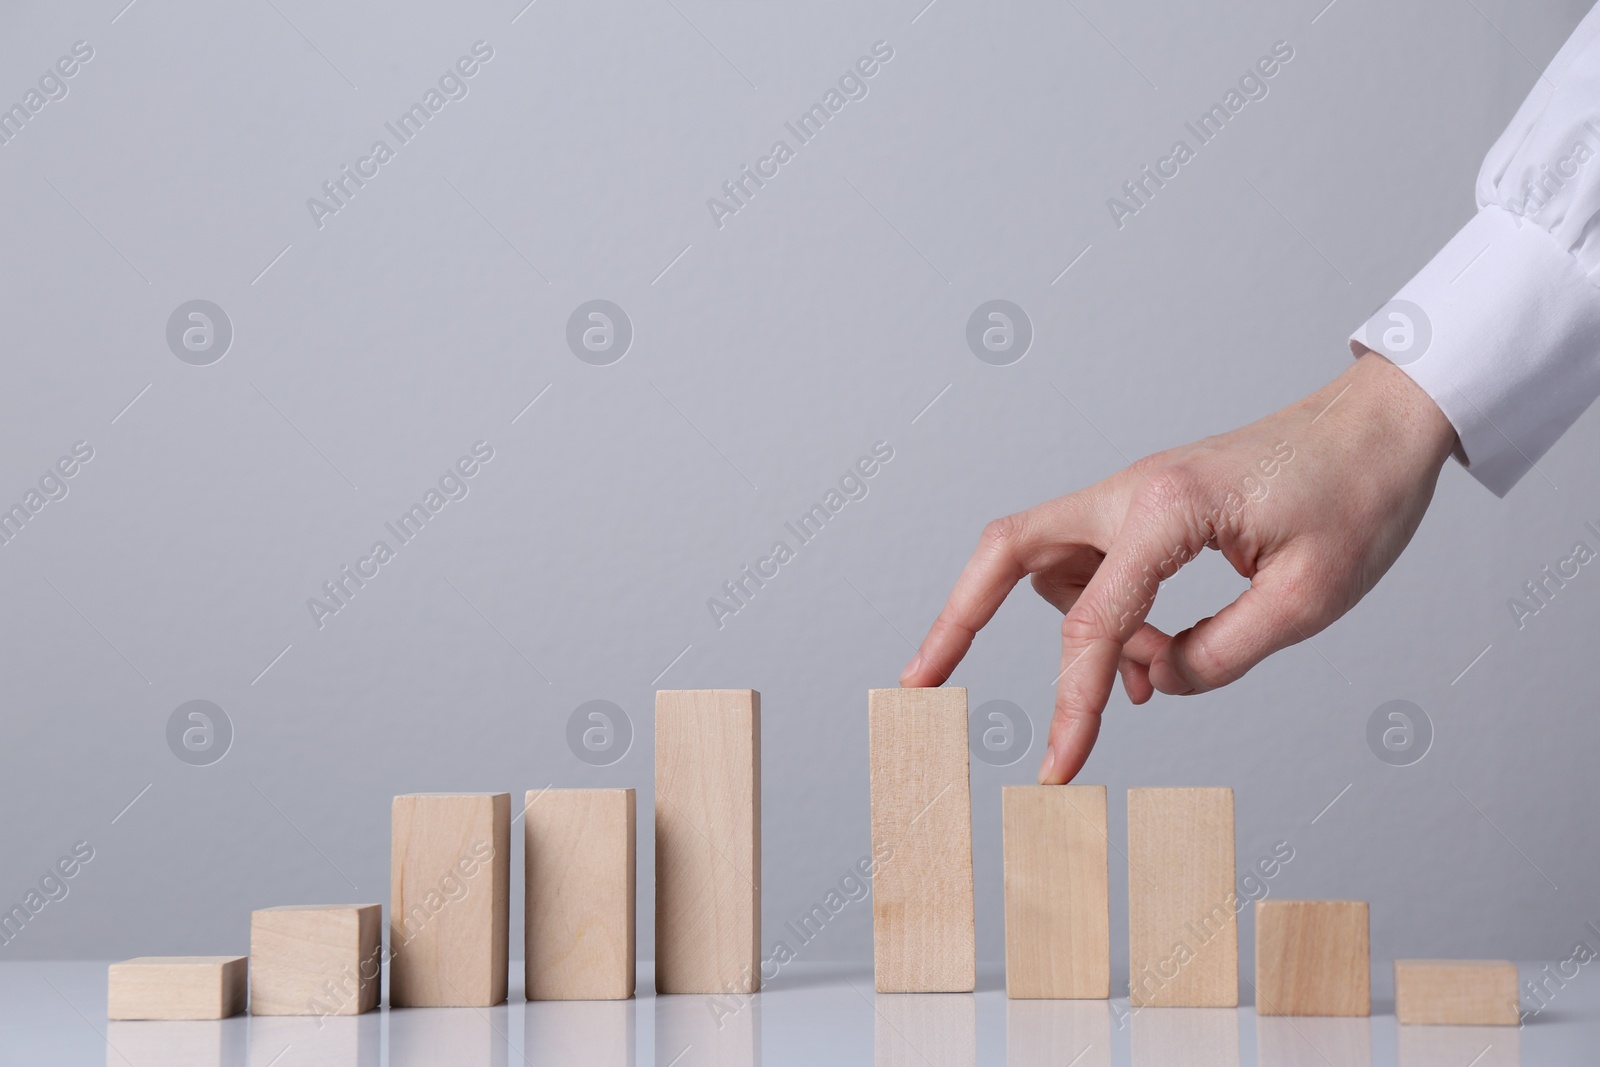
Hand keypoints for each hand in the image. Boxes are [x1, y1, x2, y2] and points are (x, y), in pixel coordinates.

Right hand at [899, 351, 1457, 783]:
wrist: (1387, 424)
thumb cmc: (1359, 497)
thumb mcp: (1308, 600)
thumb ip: (1216, 655)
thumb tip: (1147, 680)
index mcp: (1165, 509)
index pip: (1091, 623)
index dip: (1069, 705)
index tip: (1059, 769)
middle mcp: (1131, 491)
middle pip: (1007, 549)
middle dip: (958, 618)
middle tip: (921, 678)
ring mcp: (1136, 493)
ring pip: (1049, 560)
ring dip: (1067, 628)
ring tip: (1133, 682)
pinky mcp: (1152, 505)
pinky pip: (1094, 565)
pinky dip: (1099, 614)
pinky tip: (1150, 657)